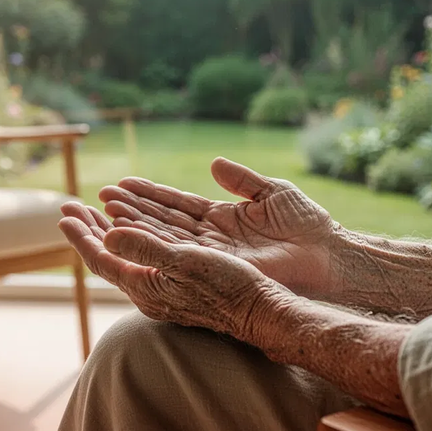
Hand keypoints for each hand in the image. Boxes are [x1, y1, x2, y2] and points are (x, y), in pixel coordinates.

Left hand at [58, 202, 291, 341]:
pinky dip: (132, 234)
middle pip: (108, 256)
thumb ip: (146, 249)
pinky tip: (133, 225)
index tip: (64, 214)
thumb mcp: (186, 264)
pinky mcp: (177, 282)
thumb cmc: (228, 287)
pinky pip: (143, 254)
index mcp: (144, 287)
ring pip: (125, 255)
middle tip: (70, 206)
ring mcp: (162, 287)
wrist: (260, 310)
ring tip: (93, 209)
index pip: (102, 260)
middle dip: (88, 229)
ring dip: (107, 229)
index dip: (81, 236)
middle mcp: (148, 290)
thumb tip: (108, 235)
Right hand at [99, 157, 342, 296]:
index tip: (122, 184)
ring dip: (134, 222)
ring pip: (163, 235)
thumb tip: (214, 164)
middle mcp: (210, 237)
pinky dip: (152, 241)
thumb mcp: (271, 192)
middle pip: (162, 220)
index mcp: (221, 217)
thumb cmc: (308, 225)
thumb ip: (241, 180)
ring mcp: (211, 253)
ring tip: (105, 208)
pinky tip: (129, 231)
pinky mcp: (217, 266)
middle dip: (131, 208)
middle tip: (100, 196)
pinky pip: (177, 252)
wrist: (330, 256)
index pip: (176, 204)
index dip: (148, 195)